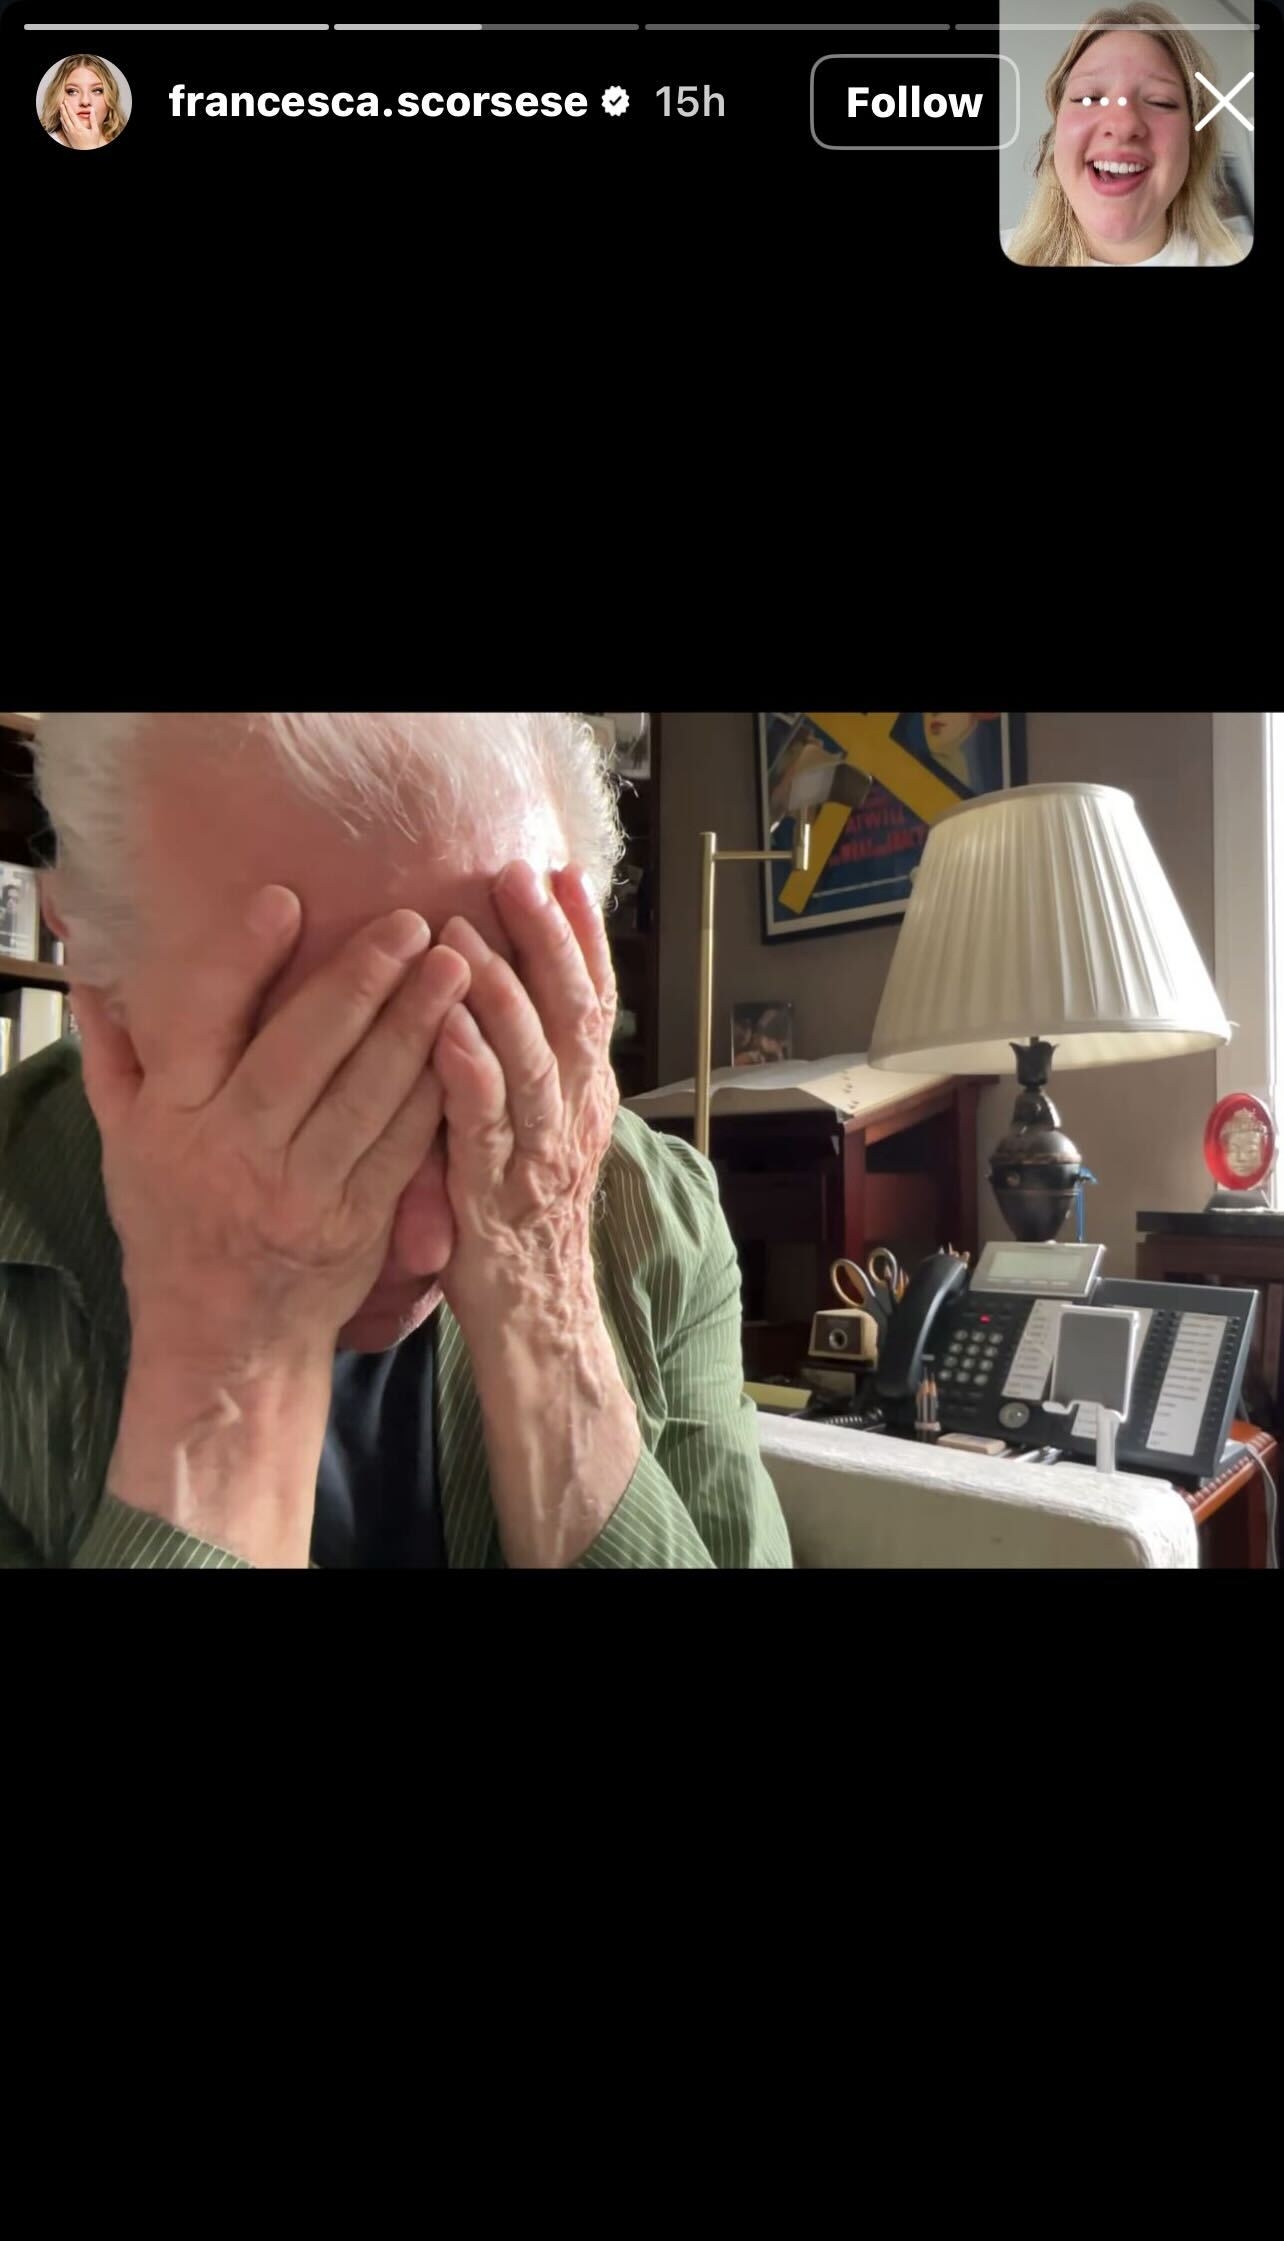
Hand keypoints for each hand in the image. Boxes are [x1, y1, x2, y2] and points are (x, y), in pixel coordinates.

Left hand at [59, 95, 104, 146]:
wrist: (88, 152)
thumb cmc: (92, 143)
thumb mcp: (95, 131)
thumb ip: (93, 120)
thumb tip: (92, 110)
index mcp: (79, 128)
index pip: (71, 115)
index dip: (68, 107)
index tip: (66, 101)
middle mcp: (72, 130)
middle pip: (65, 117)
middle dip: (63, 109)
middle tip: (61, 103)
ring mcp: (69, 134)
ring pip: (63, 122)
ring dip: (61, 114)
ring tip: (61, 109)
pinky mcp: (68, 137)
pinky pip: (63, 127)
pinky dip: (62, 121)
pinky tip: (62, 118)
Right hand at [72, 889, 470, 1369]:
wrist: (225, 1342)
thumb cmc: (174, 1231)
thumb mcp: (125, 1146)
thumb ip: (116, 1058)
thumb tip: (95, 978)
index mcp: (174, 1121)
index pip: (206, 1023)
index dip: (244, 960)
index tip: (286, 901)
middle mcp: (236, 1152)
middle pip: (304, 1050)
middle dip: (362, 980)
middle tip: (411, 922)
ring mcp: (302, 1191)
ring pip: (367, 1093)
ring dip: (416, 1024)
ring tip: (455, 965)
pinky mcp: (357, 1223)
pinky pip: (402, 1145)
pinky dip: (436, 1092)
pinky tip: (464, 1045)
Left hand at [429, 861, 639, 1565]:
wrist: (537, 1317)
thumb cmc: (521, 1218)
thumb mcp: (539, 1129)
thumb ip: (529, 1066)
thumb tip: (502, 989)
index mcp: (585, 1095)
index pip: (595, 999)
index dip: (582, 934)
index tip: (562, 873)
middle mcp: (572, 1116)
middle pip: (574, 1012)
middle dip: (546, 939)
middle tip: (516, 876)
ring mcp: (538, 1154)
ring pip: (535, 1059)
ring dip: (502, 993)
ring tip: (468, 935)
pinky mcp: (496, 1194)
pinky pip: (484, 1124)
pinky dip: (469, 1071)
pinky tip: (443, 1028)